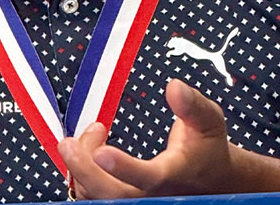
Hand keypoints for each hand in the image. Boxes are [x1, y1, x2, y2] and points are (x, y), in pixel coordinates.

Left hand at [60, 79, 236, 198]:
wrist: (211, 179)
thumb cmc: (206, 147)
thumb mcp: (208, 122)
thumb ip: (192, 105)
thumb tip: (174, 87)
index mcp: (175, 176)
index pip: (150, 178)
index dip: (125, 168)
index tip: (102, 151)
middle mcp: (154, 197)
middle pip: (113, 197)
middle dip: (84, 170)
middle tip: (67, 143)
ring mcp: (138, 202)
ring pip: (98, 198)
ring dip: (81, 167)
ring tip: (91, 133)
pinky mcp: (123, 201)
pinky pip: (94, 197)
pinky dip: (82, 175)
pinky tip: (88, 150)